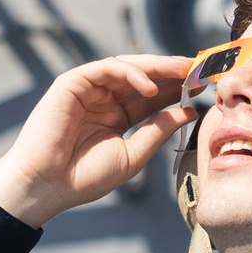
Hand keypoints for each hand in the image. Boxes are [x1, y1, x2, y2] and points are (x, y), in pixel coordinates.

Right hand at [0, 54, 194, 227]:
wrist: (47, 186)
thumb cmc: (84, 177)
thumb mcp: (132, 155)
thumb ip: (158, 130)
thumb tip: (190, 111)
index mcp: (116, 117)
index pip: (152, 97)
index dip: (178, 90)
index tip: (205, 87)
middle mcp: (103, 99)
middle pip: (143, 77)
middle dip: (172, 72)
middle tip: (200, 70)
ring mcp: (87, 89)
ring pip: (127, 67)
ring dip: (157, 67)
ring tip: (183, 72)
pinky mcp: (72, 83)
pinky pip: (106, 68)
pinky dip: (130, 73)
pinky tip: (150, 88)